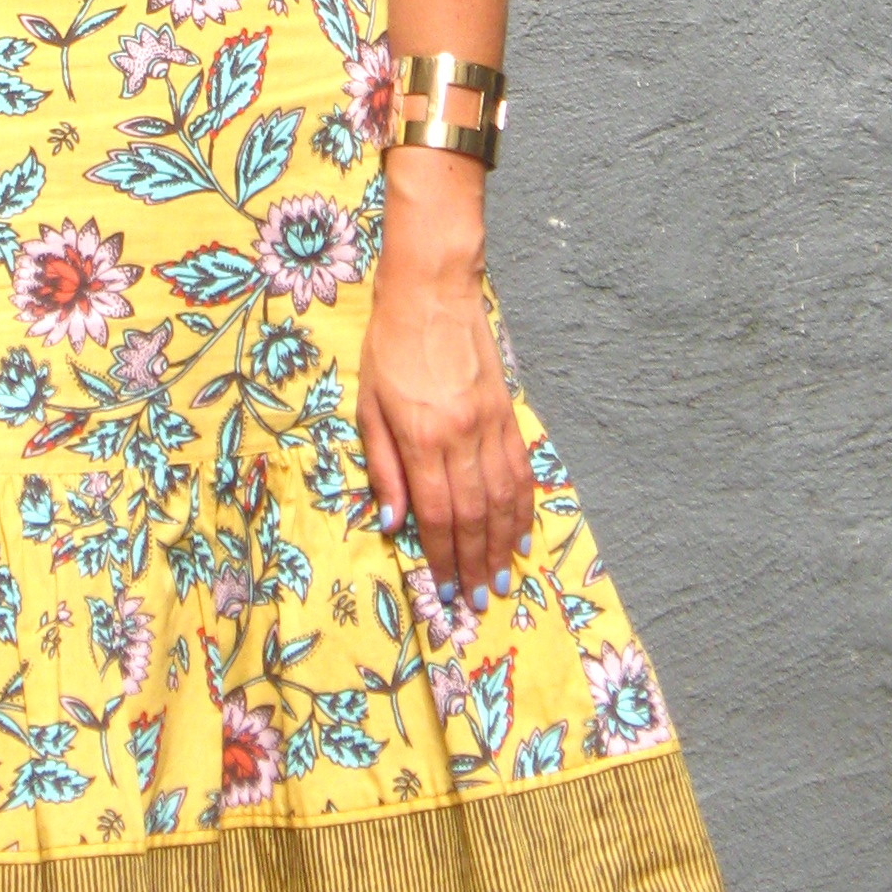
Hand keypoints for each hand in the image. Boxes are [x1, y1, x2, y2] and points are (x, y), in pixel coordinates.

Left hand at [357, 148, 534, 608]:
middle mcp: (461, 436)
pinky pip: (519, 470)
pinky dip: (522, 507)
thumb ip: (384, 467)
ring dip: (502, 545)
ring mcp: (490, 424)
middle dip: (475, 564)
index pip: (437, 514)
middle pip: (473, 516)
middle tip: (477, 602)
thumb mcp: (369, 405)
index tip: (446, 592)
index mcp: (422, 436)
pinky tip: (521, 533)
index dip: (443, 559)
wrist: (433, 289)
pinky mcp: (507, 411)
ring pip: (502, 499)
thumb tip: (394, 523)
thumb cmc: (389, 346)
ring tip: (500, 579)